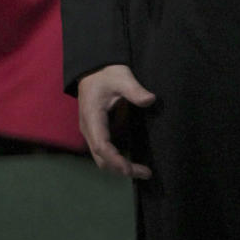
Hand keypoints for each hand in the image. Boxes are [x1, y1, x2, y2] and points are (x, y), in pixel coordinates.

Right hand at [77, 63, 155, 179]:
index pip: (101, 146)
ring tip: (142, 170)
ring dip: (119, 166)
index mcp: (92, 117)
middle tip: (145, 173)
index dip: (115, 160)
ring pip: (101, 157)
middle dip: (121, 169)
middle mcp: (88, 128)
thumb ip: (135, 90)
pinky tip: (131, 160)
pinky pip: (104, 150)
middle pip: (101, 158)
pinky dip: (116, 159)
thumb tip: (151, 100)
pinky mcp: (95, 130)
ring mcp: (90, 131)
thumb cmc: (106, 72)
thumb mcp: (122, 77)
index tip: (130, 169)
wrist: (92, 66)